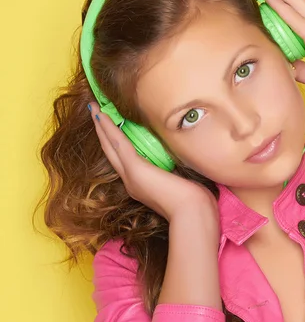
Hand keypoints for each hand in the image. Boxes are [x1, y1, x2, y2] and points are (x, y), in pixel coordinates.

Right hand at [89, 102, 219, 225]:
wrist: (192, 214)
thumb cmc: (194, 202)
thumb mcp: (183, 183)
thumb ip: (176, 172)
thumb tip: (180, 159)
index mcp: (142, 186)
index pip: (124, 161)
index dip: (116, 144)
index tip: (111, 128)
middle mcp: (132, 182)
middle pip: (112, 152)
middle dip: (103, 132)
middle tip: (95, 112)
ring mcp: (131, 176)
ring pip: (111, 146)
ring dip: (102, 126)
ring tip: (94, 108)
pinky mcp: (135, 169)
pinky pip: (118, 144)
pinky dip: (109, 129)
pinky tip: (102, 114)